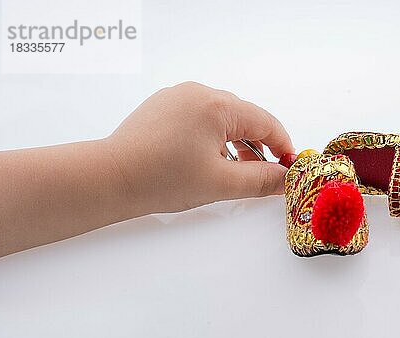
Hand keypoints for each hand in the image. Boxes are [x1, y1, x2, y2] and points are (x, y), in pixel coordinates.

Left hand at [106, 81, 294, 213]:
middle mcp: (199, 92)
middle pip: (244, 118)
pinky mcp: (164, 106)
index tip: (289, 168)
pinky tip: (208, 161)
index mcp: (217, 105)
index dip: (283, 147)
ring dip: (236, 144)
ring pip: (222, 119)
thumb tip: (286, 179)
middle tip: (264, 175)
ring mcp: (178, 97)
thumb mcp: (221, 183)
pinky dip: (213, 138)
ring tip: (235, 172)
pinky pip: (200, 118)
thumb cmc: (161, 178)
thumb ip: (261, 180)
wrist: (110, 178)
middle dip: (259, 147)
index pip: (265, 122)